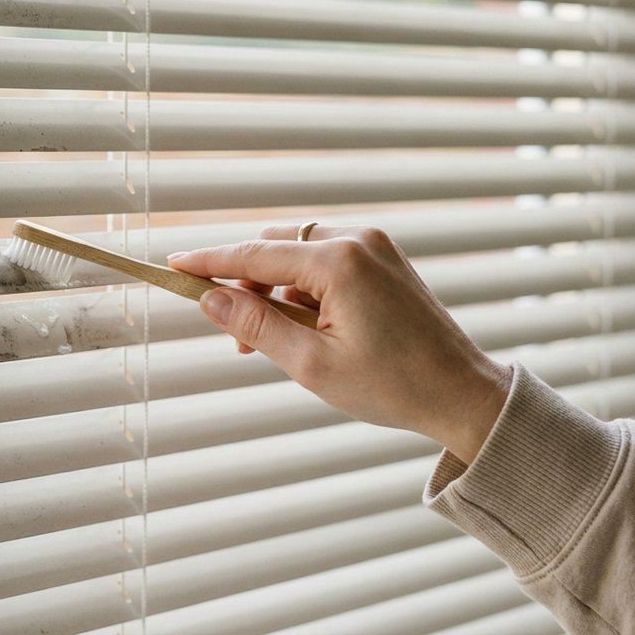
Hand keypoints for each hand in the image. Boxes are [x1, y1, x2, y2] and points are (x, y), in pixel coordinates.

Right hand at [167, 225, 511, 464]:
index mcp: (338, 262)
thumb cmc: (392, 385)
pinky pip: (324, 262)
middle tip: (231, 334)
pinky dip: (302, 290)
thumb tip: (209, 299)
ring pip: (297, 255)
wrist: (462, 394)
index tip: (172, 264)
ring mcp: (374, 246)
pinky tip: (301, 329)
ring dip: (274, 291)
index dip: (209, 261)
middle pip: (275, 247)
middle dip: (245, 284)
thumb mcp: (310, 363)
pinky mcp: (383, 260)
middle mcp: (357, 240)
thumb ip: (255, 326)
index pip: (254, 253)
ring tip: (269, 344)